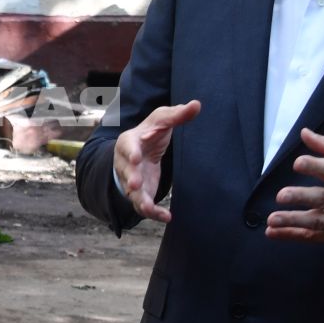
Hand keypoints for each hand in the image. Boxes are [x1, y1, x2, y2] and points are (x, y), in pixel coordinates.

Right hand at [112, 100, 201, 222]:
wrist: (140, 151)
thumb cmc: (151, 132)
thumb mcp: (162, 120)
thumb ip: (178, 115)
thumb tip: (197, 104)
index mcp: (130, 142)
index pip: (127, 146)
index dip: (130, 152)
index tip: (136, 157)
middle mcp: (126, 163)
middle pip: (126, 171)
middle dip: (130, 178)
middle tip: (135, 185)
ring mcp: (131, 180)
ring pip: (132, 192)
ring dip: (139, 200)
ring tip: (149, 208)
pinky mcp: (140, 193)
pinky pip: (144, 205)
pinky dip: (154, 213)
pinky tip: (167, 217)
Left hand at [265, 128, 323, 245]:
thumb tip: (305, 133)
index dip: (315, 166)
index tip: (297, 163)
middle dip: (301, 197)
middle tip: (281, 195)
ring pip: (317, 222)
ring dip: (293, 221)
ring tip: (272, 219)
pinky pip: (313, 236)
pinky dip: (292, 235)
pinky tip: (273, 232)